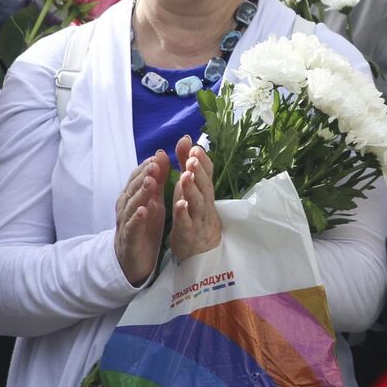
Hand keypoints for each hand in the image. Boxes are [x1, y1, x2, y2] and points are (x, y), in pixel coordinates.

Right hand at [114, 154, 168, 286]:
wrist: (133, 260)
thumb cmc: (144, 226)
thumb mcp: (153, 201)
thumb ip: (157, 180)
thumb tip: (161, 155)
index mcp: (132, 197)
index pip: (137, 178)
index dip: (146, 167)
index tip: (158, 156)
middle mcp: (126, 207)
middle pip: (133, 188)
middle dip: (144, 176)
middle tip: (155, 165)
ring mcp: (126, 222)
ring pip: (132, 205)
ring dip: (141, 193)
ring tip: (151, 182)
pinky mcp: (129, 238)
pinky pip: (132, 227)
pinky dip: (137, 218)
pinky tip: (143, 211)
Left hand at [168, 134, 220, 259]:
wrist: (203, 247)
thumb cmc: (195, 211)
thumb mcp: (191, 185)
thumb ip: (186, 163)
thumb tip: (185, 139)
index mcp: (204, 190)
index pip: (207, 172)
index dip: (202, 160)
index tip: (195, 148)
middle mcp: (204, 202)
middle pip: (204, 185)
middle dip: (198, 171)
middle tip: (192, 159)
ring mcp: (197, 218)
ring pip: (197, 202)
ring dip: (191, 189)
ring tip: (185, 176)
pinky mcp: (188, 233)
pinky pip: (186, 223)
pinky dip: (183, 214)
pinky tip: (179, 204)